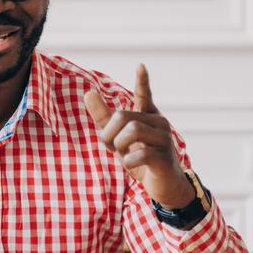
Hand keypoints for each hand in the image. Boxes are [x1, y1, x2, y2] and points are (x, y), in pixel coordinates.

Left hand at [83, 64, 195, 209]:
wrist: (164, 187)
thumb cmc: (141, 159)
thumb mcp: (119, 139)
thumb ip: (104, 118)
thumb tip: (88, 93)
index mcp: (147, 116)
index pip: (144, 95)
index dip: (142, 81)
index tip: (141, 66)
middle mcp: (159, 123)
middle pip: (123, 117)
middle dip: (109, 134)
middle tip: (111, 147)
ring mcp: (164, 139)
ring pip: (132, 131)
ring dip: (119, 146)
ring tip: (124, 155)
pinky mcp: (165, 157)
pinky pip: (140, 154)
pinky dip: (129, 161)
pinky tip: (133, 165)